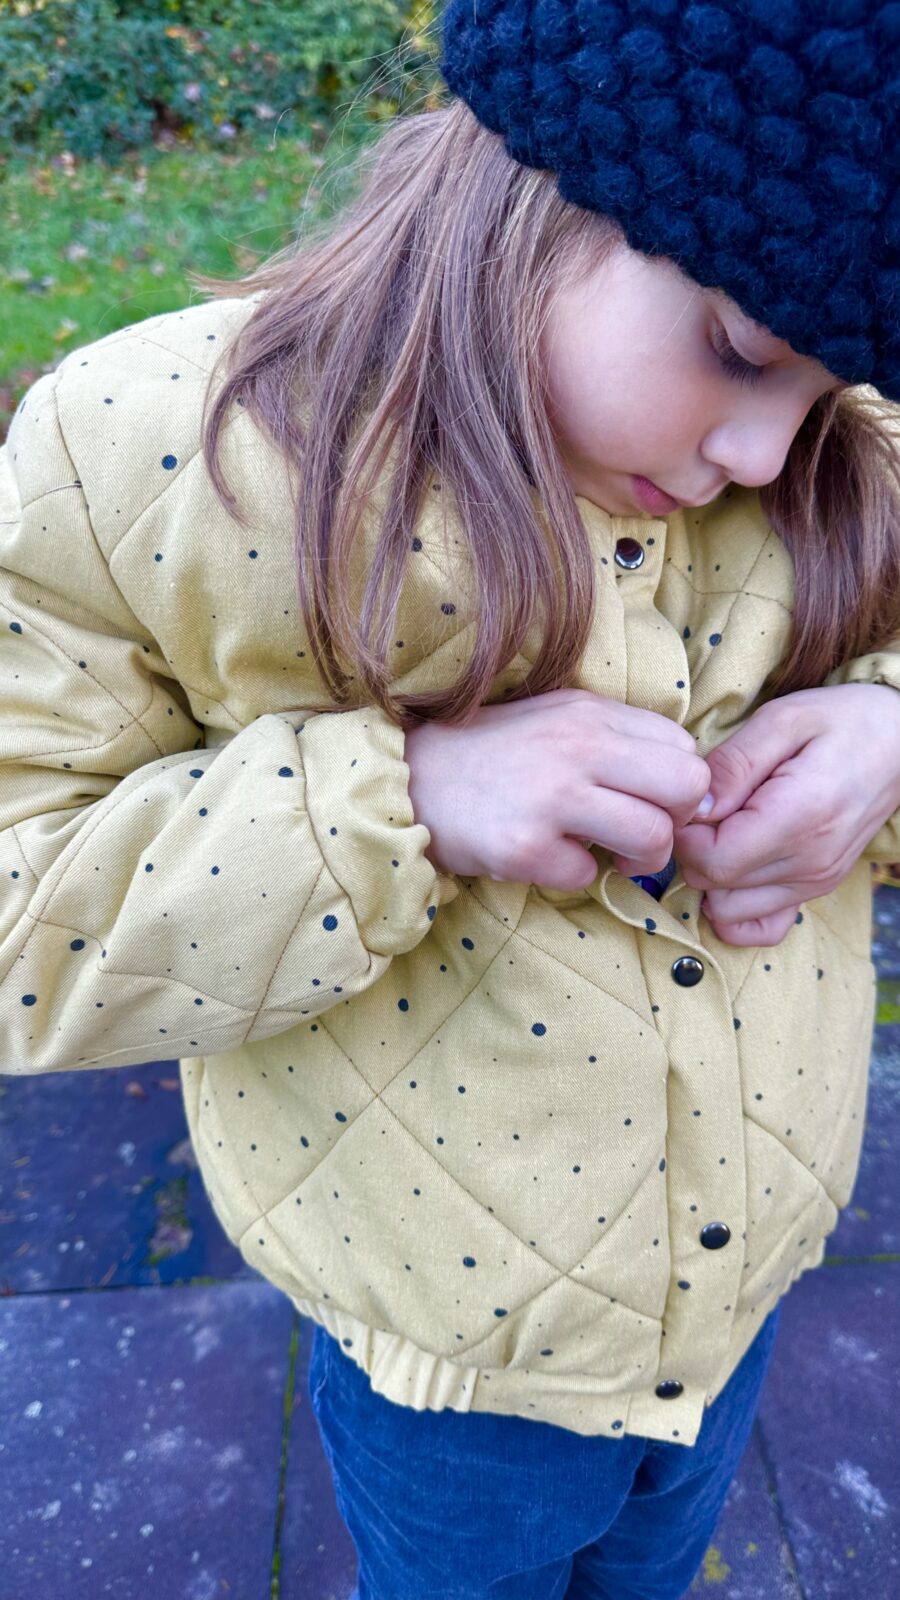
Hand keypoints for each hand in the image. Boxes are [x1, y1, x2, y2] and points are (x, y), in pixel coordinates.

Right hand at [404, 687, 710, 889]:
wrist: (409, 779)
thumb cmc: (492, 753)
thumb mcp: (557, 719)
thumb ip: (618, 738)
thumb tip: (688, 783)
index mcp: (591, 713)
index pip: (686, 748)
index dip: (682, 786)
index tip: (654, 803)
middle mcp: (578, 747)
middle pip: (687, 788)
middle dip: (677, 822)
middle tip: (645, 835)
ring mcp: (552, 797)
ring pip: (653, 837)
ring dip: (640, 860)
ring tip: (610, 855)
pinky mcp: (524, 846)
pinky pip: (589, 874)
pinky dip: (574, 874)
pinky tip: (548, 858)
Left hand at [673, 684, 899, 945]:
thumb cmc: (842, 721)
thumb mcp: (782, 719)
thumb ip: (732, 765)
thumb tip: (693, 809)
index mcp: (799, 817)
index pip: (710, 859)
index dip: (684, 833)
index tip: (690, 802)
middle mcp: (809, 862)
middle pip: (713, 885)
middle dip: (692, 851)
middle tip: (707, 811)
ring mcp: (815, 882)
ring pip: (728, 910)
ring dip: (710, 877)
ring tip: (723, 832)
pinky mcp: (817, 889)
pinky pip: (761, 926)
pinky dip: (737, 908)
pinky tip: (736, 870)